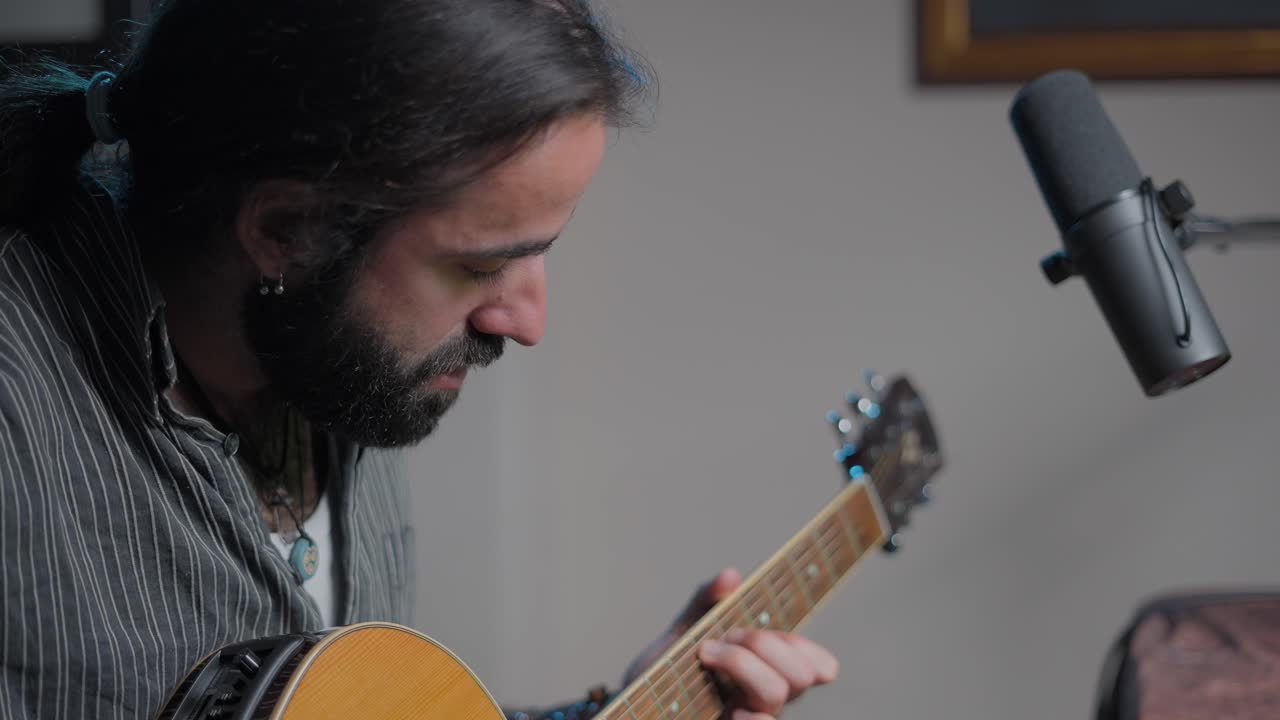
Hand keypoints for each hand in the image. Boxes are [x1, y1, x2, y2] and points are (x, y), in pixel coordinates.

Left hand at [623, 568, 838, 719]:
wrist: (632, 704)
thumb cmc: (664, 670)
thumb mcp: (683, 630)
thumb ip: (706, 601)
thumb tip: (732, 576)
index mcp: (767, 669)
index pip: (819, 666)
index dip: (804, 647)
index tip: (755, 630)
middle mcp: (764, 697)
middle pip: (801, 674)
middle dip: (762, 643)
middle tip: (723, 638)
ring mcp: (748, 715)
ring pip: (776, 694)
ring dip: (742, 663)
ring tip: (706, 654)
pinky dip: (749, 716)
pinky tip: (727, 706)